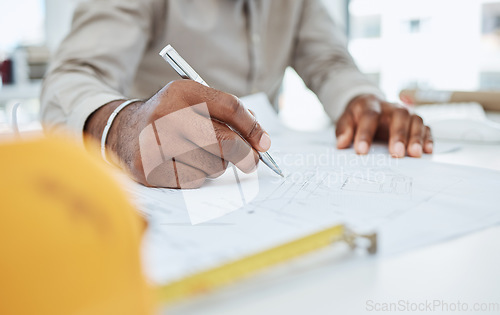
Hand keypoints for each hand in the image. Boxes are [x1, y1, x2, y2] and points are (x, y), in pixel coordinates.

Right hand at [84, 80, 270, 187]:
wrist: (122, 131)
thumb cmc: (170, 118)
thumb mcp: (194, 103)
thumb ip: (226, 114)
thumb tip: (260, 140)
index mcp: (182, 91)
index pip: (229, 107)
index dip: (253, 127)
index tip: (265, 143)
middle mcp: (167, 115)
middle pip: (225, 141)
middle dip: (245, 155)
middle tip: (251, 161)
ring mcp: (156, 144)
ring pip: (212, 166)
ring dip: (215, 166)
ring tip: (198, 156)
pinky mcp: (149, 170)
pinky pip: (193, 181)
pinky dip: (196, 177)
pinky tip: (181, 165)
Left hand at [335, 94, 432, 157]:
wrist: (368, 106)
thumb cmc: (358, 117)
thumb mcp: (345, 120)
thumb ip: (343, 130)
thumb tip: (342, 143)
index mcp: (370, 105)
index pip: (369, 116)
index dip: (365, 133)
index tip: (361, 151)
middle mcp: (390, 107)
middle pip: (399, 116)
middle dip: (398, 135)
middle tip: (396, 154)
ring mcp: (405, 113)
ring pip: (415, 120)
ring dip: (416, 137)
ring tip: (415, 154)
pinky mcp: (414, 122)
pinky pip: (425, 127)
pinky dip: (428, 138)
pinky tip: (427, 151)